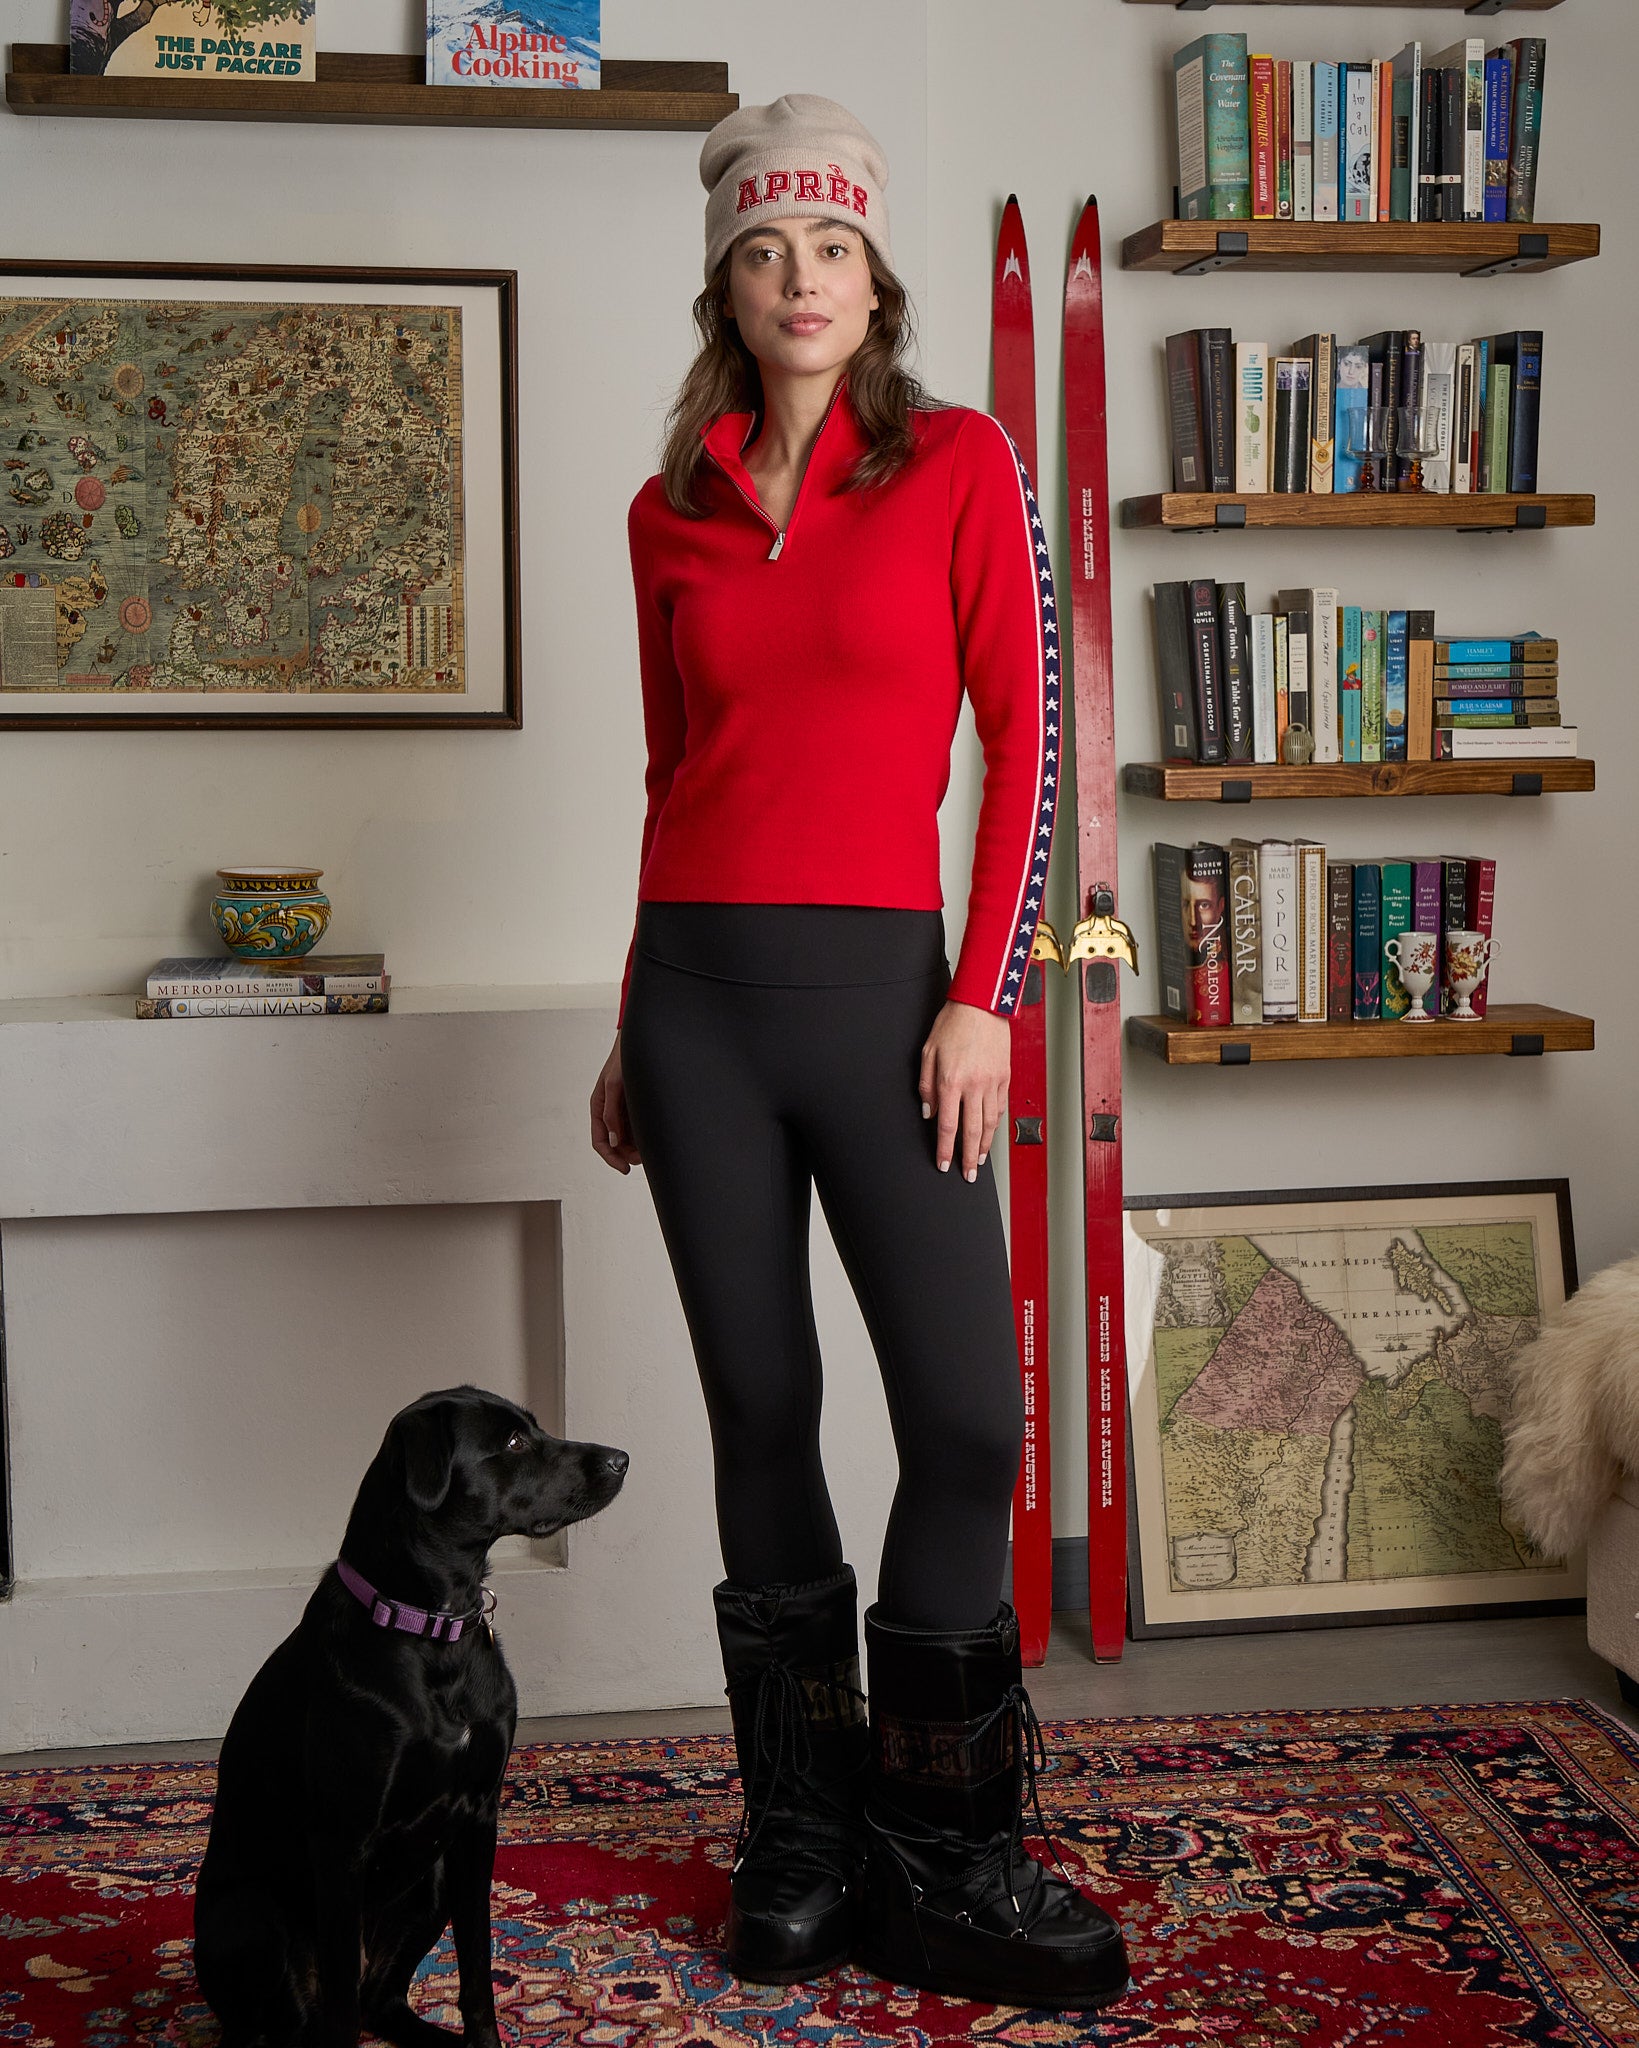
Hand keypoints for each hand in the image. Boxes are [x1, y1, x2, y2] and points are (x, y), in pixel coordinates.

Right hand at [590, 1035, 641, 1172]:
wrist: (641, 1043)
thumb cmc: (623, 1059)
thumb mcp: (615, 1085)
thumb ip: (611, 1112)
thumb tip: (613, 1140)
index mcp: (598, 1107)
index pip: (600, 1142)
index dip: (611, 1158)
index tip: (625, 1169)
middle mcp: (610, 1111)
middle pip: (615, 1144)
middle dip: (627, 1155)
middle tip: (643, 1158)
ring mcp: (623, 1110)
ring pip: (627, 1138)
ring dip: (636, 1147)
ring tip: (650, 1149)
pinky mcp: (636, 1106)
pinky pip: (637, 1128)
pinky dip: (643, 1136)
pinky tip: (653, 1138)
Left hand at [918, 1000, 1009, 1181]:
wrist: (981, 1005)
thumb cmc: (952, 1024)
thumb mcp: (928, 1052)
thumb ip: (926, 1085)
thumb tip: (929, 1112)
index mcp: (951, 1081)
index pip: (947, 1126)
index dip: (944, 1149)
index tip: (943, 1164)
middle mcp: (974, 1085)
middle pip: (972, 1132)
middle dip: (969, 1158)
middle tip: (967, 1175)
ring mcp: (992, 1082)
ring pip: (989, 1124)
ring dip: (985, 1146)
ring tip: (980, 1161)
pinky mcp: (1004, 1077)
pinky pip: (1000, 1107)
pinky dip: (996, 1125)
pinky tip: (991, 1134)